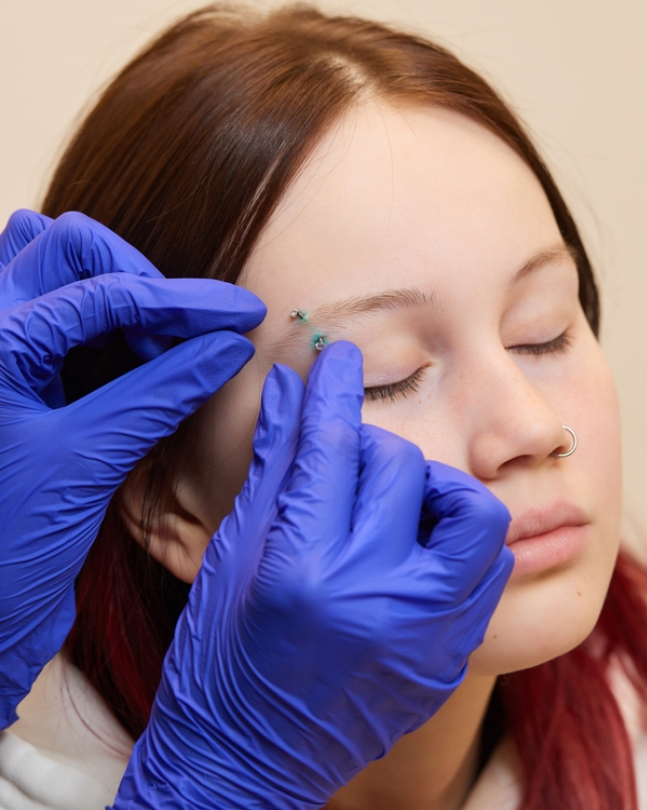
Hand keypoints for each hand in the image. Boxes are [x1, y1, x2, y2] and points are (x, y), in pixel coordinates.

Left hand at [0, 210, 265, 726]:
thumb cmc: (9, 547)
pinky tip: (149, 354)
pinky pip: (64, 316)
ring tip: (169, 339)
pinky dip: (112, 322)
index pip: (102, 291)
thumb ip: (159, 392)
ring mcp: (2, 353)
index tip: (241, 317)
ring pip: (60, 269)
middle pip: (71, 250)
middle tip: (194, 334)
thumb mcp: (87, 460)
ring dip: (122, 290)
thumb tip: (227, 346)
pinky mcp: (20, 377)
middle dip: (144, 281)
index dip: (182, 301)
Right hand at [114, 341, 512, 809]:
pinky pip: (484, 567)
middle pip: (400, 464)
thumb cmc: (221, 655)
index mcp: (304, 566)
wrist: (253, 758)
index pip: (332, 444)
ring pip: (471, 511)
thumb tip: (290, 390)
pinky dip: (456, 540)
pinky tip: (417, 546)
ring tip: (399, 504)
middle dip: (368, 450)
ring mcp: (425, 631)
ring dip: (435, 490)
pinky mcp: (450, 654)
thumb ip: (273, 465)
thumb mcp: (234, 553)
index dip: (335, 389)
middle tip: (345, 466)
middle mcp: (375, 596)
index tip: (341, 357)